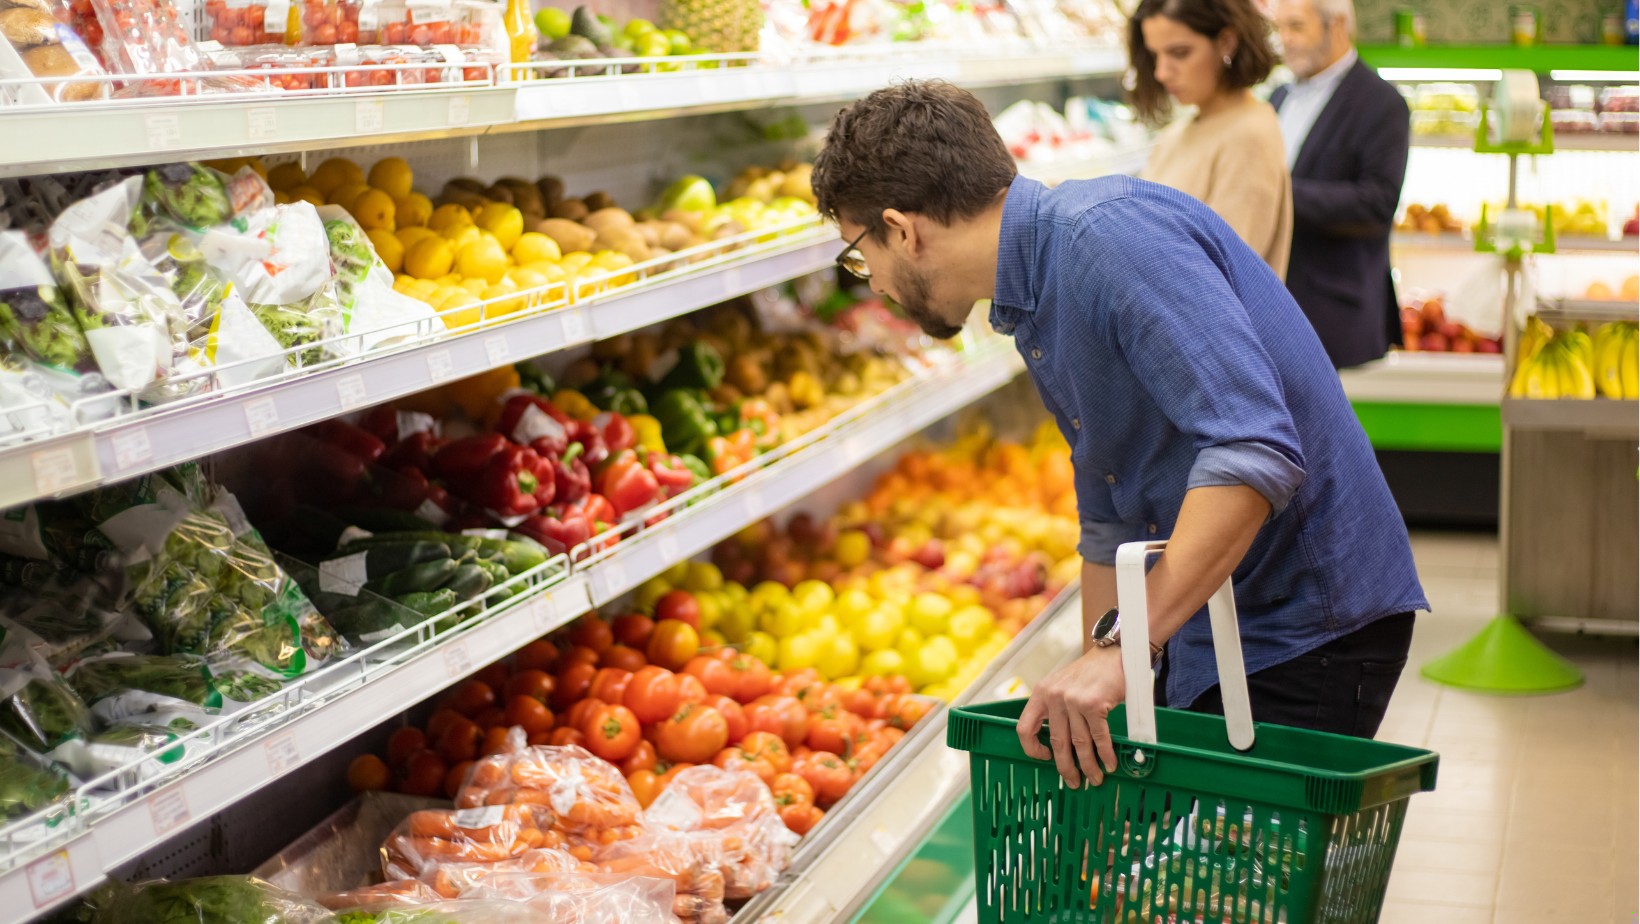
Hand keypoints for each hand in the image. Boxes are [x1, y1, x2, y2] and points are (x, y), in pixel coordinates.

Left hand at [1015, 644, 1125, 787]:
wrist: (1111, 655)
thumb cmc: (1088, 674)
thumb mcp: (1060, 686)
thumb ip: (1054, 709)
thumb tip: (1057, 747)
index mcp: (1040, 693)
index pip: (1024, 728)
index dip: (1032, 749)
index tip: (1045, 758)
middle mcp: (1053, 697)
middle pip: (1056, 742)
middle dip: (1065, 768)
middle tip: (1073, 782)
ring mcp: (1073, 700)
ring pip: (1079, 743)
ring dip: (1088, 766)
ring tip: (1094, 778)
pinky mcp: (1094, 703)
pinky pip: (1098, 737)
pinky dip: (1105, 754)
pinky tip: (1108, 764)